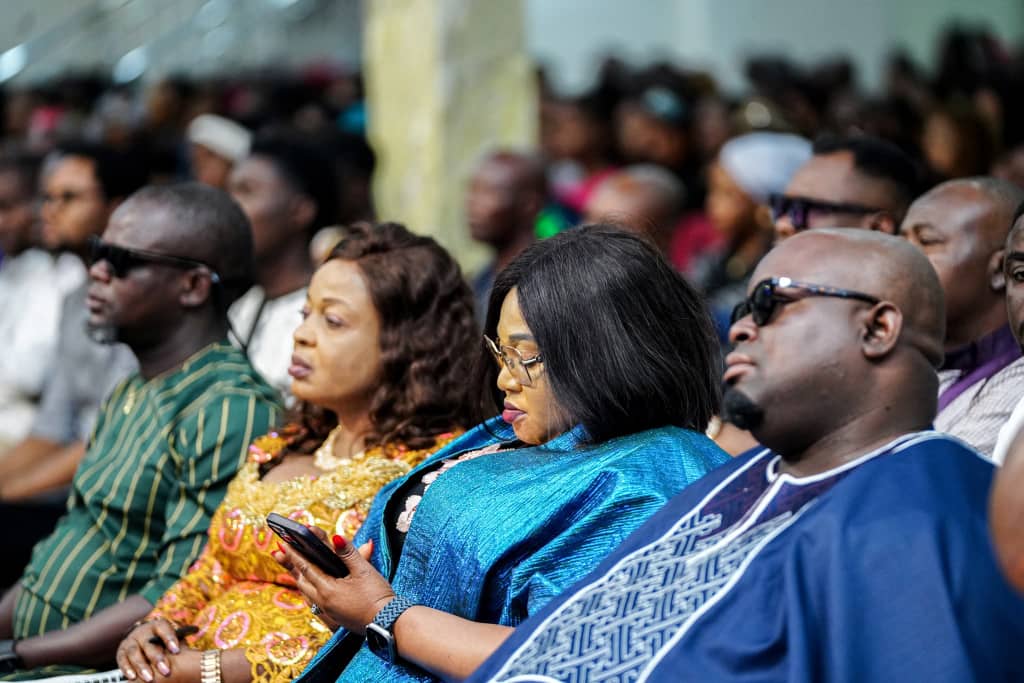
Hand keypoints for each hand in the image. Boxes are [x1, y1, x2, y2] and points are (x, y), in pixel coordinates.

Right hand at [116, 619, 190, 681]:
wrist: (144, 636)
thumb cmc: (164, 640)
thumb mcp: (172, 639)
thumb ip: (179, 643)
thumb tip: (195, 647)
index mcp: (158, 625)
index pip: (163, 629)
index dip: (169, 639)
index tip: (176, 650)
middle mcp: (143, 631)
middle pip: (148, 643)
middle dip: (157, 658)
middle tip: (166, 672)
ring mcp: (131, 640)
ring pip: (134, 652)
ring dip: (141, 666)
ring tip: (150, 679)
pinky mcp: (121, 651)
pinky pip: (122, 659)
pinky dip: (127, 669)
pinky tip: (132, 677)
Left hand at [273, 529, 394, 634]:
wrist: (387, 624)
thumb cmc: (377, 596)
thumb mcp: (363, 571)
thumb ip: (348, 552)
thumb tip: (335, 536)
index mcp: (327, 589)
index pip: (306, 567)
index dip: (294, 554)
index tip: (283, 543)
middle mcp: (323, 601)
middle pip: (302, 580)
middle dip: (291, 565)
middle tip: (280, 553)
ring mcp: (328, 610)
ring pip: (307, 591)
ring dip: (299, 577)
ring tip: (292, 568)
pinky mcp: (335, 616)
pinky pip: (314, 600)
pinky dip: (308, 589)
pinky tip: (311, 587)